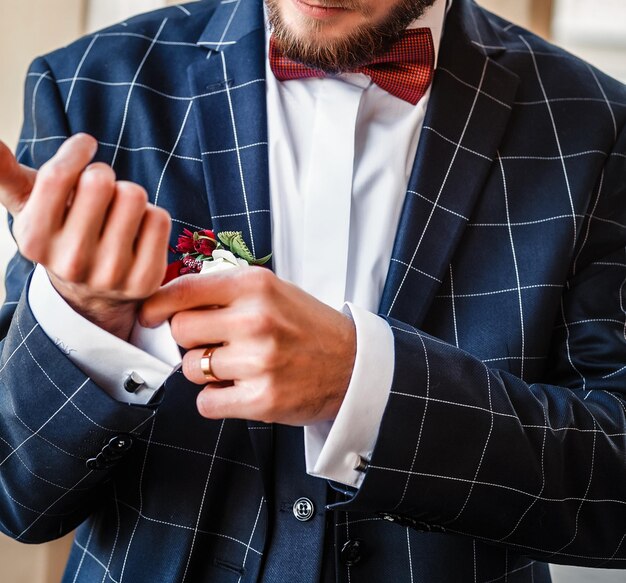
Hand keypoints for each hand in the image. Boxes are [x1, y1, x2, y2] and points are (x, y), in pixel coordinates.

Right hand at [0, 134, 170, 339]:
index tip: (85, 145)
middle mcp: (70, 261)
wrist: (91, 292)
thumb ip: (4, 173)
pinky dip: (151, 216)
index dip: (77, 149)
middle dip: (103, 176)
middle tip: (100, 192)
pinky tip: (136, 233)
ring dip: (128, 195)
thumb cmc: (60, 231)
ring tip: (117, 213)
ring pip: (134, 196)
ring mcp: (110, 274)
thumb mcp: (29, 205)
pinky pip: (159, 218)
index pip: (57, 174)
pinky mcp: (145, 278)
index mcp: (34, 239)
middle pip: (100, 180)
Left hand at [140, 268, 356, 424]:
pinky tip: (238, 389)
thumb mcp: (273, 290)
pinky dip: (215, 399)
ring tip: (235, 366)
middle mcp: (256, 320)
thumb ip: (225, 290)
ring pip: (190, 369)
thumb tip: (168, 298)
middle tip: (211, 342)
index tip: (149, 314)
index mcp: (256, 285)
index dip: (156, 304)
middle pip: (180, 331)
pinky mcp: (262, 399)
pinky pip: (206, 402)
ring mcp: (259, 361)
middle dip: (188, 339)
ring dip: (204, 370)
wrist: (351, 365)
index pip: (183, 290)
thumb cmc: (306, 325)